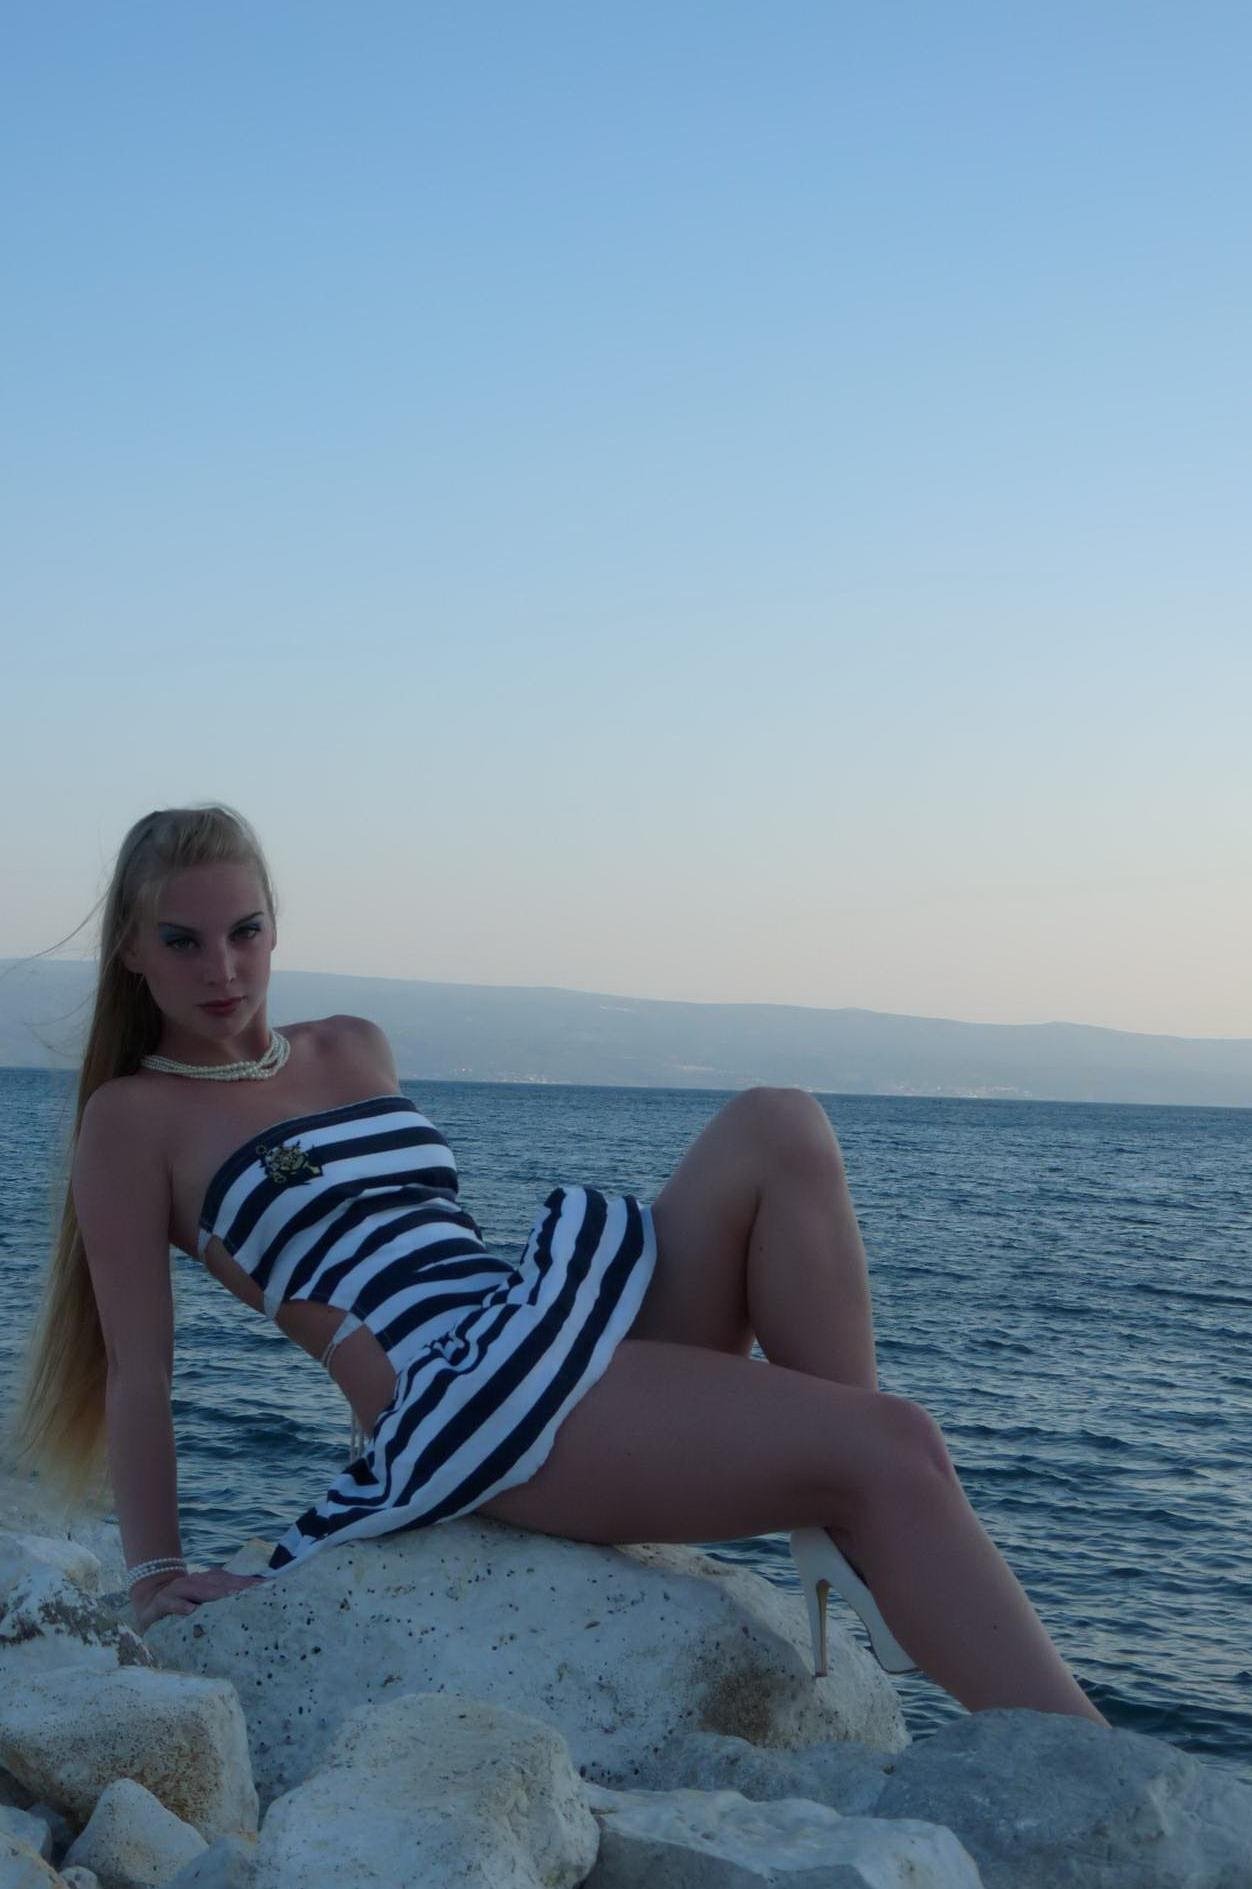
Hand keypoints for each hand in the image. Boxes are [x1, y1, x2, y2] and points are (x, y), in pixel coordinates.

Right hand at [133, 1566, 266, 1632]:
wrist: (150, 1600)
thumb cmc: (185, 1605)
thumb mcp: (205, 1604)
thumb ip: (224, 1603)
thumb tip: (255, 1603)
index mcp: (209, 1581)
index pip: (232, 1580)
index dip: (249, 1582)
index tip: (269, 1586)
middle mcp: (196, 1581)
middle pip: (220, 1582)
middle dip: (238, 1585)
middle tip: (256, 1591)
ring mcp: (179, 1590)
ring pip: (198, 1589)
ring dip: (215, 1592)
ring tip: (232, 1596)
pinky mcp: (163, 1602)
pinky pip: (173, 1603)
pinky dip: (181, 1605)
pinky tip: (191, 1611)